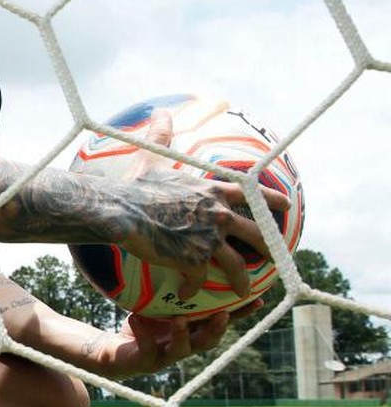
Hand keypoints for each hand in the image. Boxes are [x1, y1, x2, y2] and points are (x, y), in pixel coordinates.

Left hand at [89, 297, 261, 379]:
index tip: (259, 299)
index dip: (241, 313)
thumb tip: (193, 253)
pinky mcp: (145, 362)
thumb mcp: (162, 301)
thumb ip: (178, 286)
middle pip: (208, 341)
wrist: (116, 351)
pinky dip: (143, 334)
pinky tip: (136, 318)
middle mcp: (185, 345)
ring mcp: (166, 356)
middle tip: (222, 314)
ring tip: (180, 319)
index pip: (222, 321)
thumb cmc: (145, 322)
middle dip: (217, 328)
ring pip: (182, 350)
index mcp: (193, 330)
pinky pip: (147, 350)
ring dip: (183, 335)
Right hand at [116, 111, 289, 299]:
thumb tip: (160, 112)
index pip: (253, 196)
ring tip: (244, 291)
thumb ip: (161, 136)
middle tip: (276, 258)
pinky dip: (193, 287)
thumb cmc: (134, 186)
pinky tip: (188, 293)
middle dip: (269, 248)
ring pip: (237, 264)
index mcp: (213, 191)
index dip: (272, 201)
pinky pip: (199, 279)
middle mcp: (218, 214)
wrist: (121, 211)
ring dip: (241, 280)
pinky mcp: (192, 259)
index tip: (286, 207)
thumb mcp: (151, 158)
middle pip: (257, 234)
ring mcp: (208, 239)